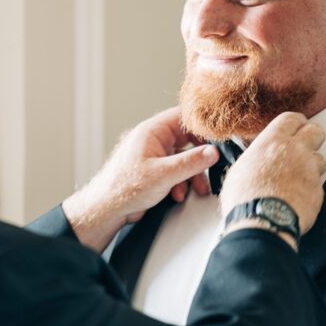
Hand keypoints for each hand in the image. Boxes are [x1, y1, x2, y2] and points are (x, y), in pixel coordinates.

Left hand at [63, 107, 218, 251]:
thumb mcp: (164, 174)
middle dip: (200, 156)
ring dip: (192, 174)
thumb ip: (191, 162)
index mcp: (152, 131)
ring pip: (183, 158)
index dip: (202, 125)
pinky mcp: (154, 171)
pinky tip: (178, 195)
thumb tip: (213, 152)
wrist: (106, 209)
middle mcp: (153, 140)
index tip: (219, 136)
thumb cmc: (125, 188)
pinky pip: (175, 171)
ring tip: (197, 189)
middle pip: (187, 139)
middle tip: (212, 166)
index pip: (183, 116)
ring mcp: (153, 156)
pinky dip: (181, 182)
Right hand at [219, 112, 325, 236]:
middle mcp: (296, 151)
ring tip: (296, 178)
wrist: (261, 221)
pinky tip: (296, 197)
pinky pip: (317, 185)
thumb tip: (256, 160)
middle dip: (312, 137)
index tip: (296, 126)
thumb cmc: (245, 199)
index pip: (292, 119)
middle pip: (316, 132)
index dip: (296, 123)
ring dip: (311, 166)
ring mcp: (309, 170)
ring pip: (320, 159)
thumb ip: (256, 157)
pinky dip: (309, 189)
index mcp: (273, 141)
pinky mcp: (318, 191)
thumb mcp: (239, 169)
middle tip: (305, 145)